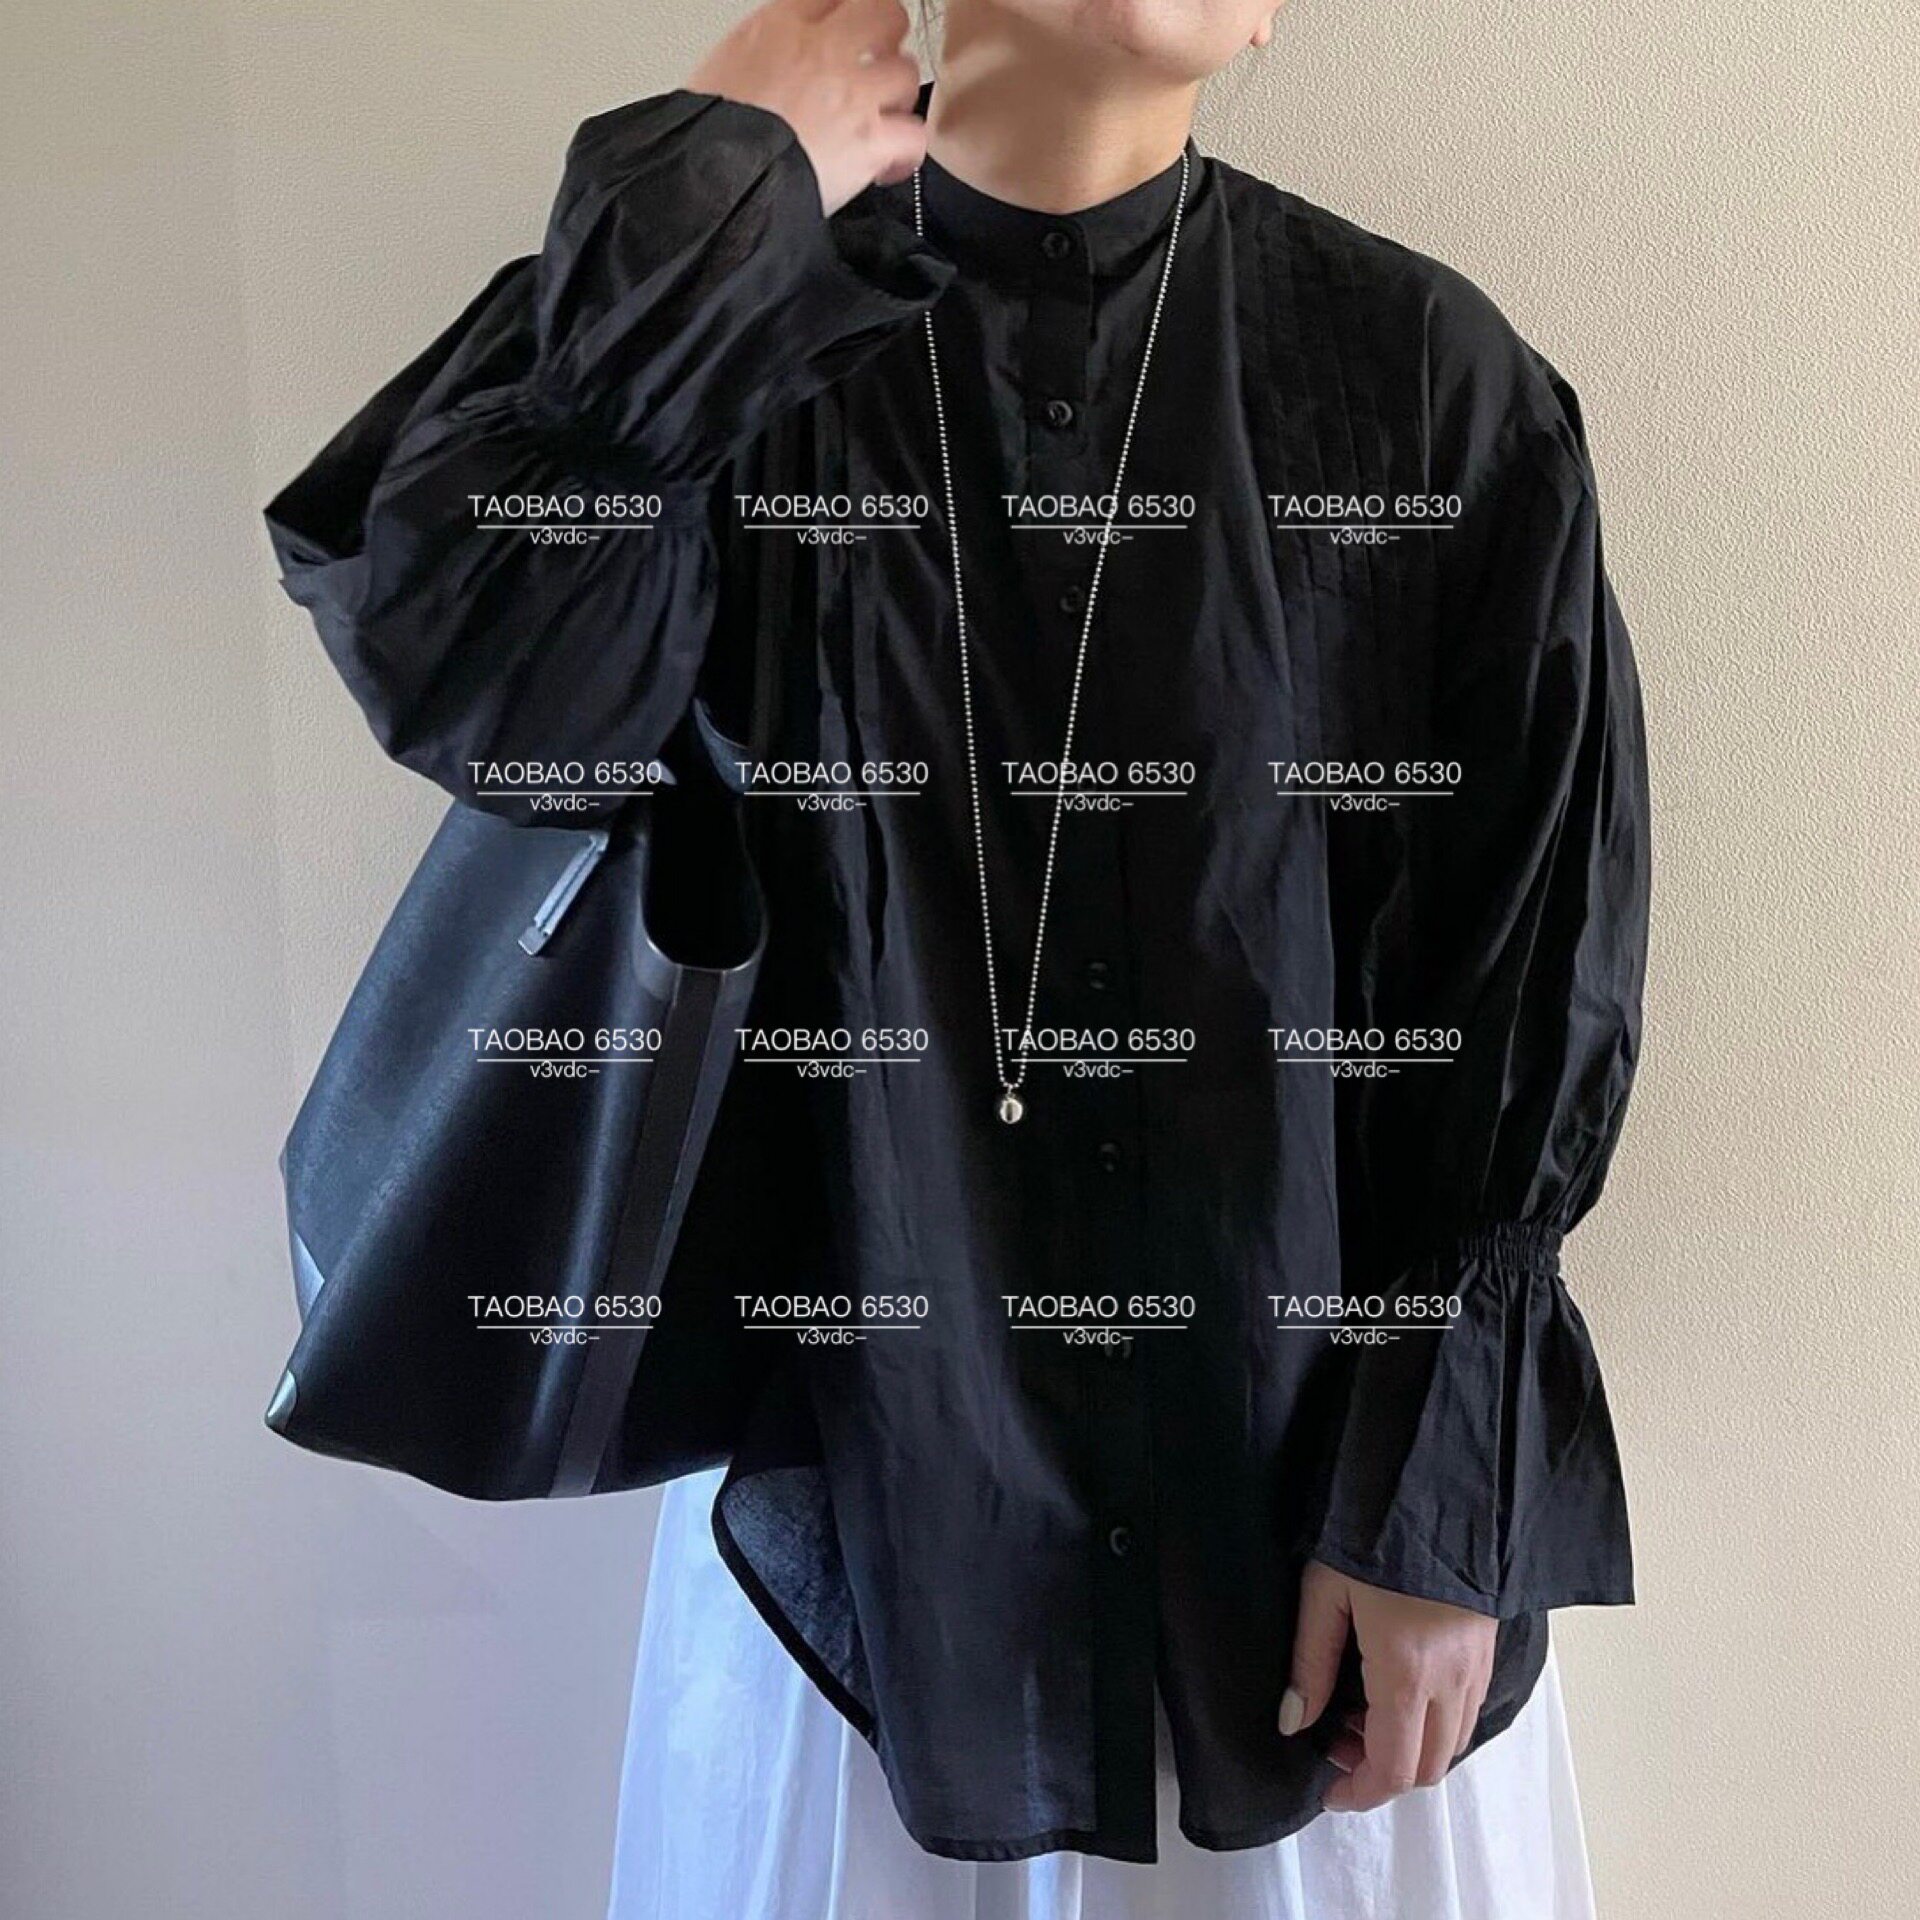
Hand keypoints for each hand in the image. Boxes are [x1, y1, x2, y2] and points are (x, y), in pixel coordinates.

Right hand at [690, 0, 926, 215]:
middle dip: (886, 40)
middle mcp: (824, 49)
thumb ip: (767, 48)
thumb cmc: (709, 135)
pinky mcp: (870, 142)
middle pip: (886, 13)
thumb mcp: (725, 65)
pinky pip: (913, 135)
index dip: (848, 12)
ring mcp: (852, 94)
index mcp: (781, 24)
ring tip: (878, 121)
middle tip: (875, 66)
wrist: (715, 179)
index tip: (850, 28)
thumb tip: (782, 57)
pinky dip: (905, 152)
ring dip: (896, 99)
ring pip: (906, 73)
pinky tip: (887, 163)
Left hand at [1280, 1559, 1496, 1812]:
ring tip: (1362, 1711)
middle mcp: (1452, 1680)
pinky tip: (1400, 1689)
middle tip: (1336, 1739)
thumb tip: (1294, 1722)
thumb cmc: (1371, 1534)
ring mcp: (1478, 1666)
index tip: (1328, 1793)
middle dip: (1381, 1771)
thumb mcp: (1324, 1592)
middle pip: (1428, 1767)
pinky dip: (1434, 1722)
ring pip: (1452, 1743)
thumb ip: (1308, 1664)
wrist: (1437, 1485)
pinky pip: (1468, 1712)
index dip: (1360, 1793)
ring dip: (1409, 1748)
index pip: (1394, 1768)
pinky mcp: (1490, 1649)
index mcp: (1407, 1672)